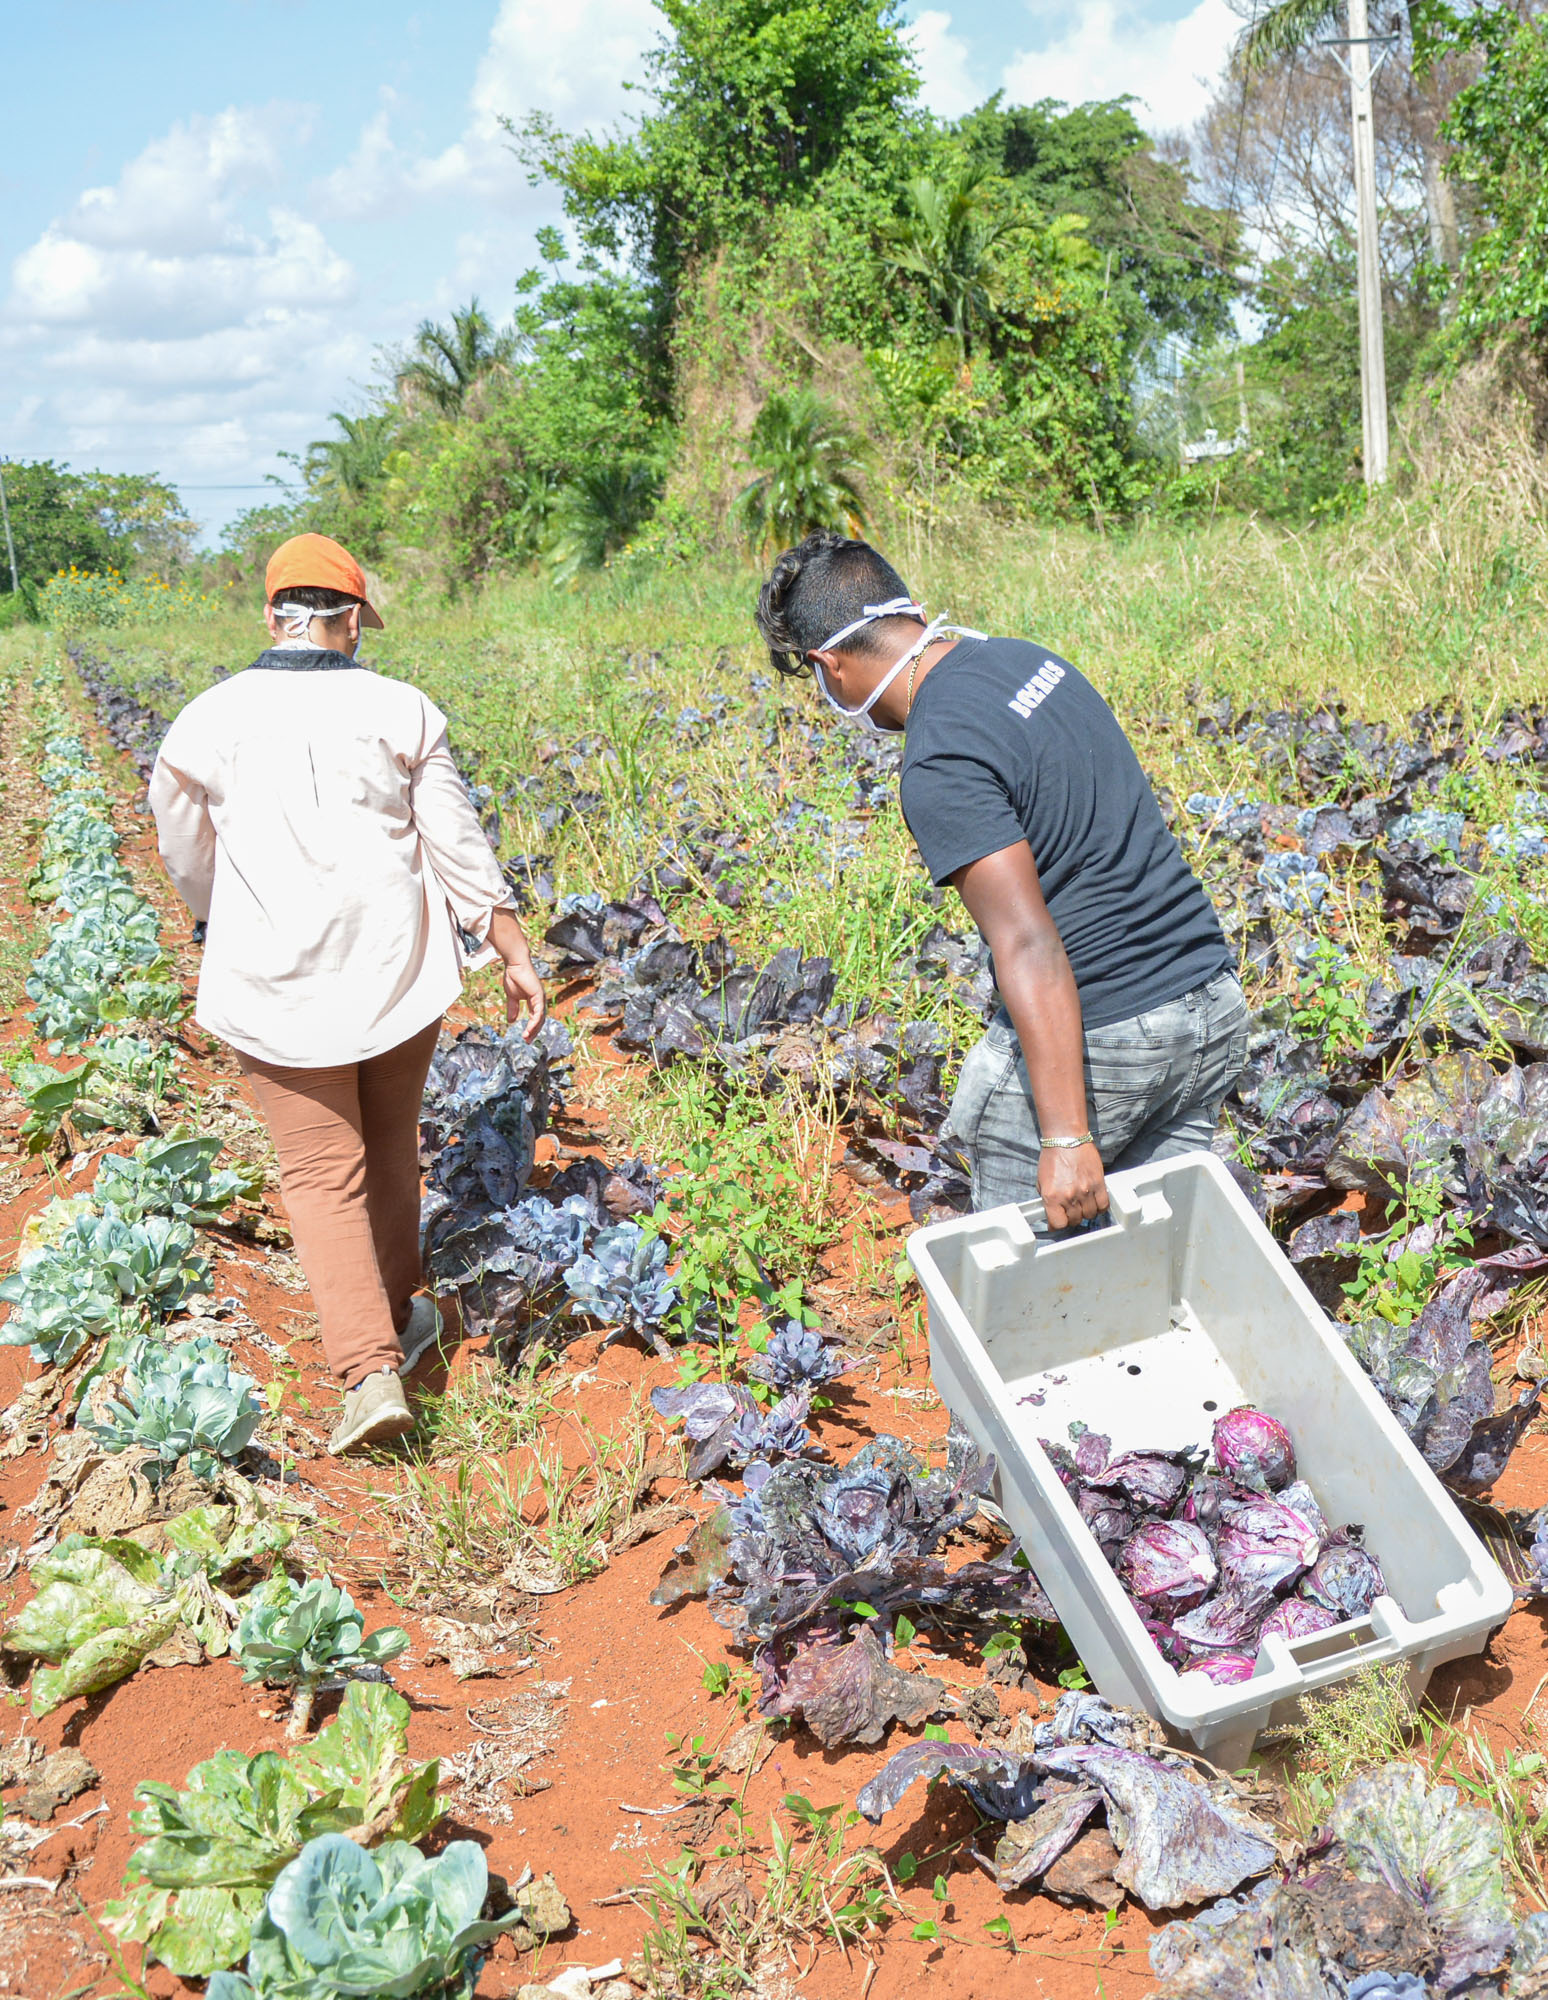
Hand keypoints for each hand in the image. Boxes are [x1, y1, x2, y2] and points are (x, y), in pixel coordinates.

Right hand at [488, 909, 545, 1039]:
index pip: (535, 1018)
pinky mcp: (539, 996)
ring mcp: (541, 998)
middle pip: (539, 1020)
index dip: (530, 1028)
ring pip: (540, 1019)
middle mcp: (540, 1000)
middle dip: (533, 1032)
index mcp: (534, 1000)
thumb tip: (511, 1021)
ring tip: (527, 1038)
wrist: (514, 965)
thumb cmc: (513, 977)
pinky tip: (529, 1030)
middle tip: (527, 1042)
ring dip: (534, 1029)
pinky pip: (538, 1013)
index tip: (525, 1037)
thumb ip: (513, 1009)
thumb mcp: (512, 997)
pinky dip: (534, 1022)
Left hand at [1038, 1141, 1108, 1230]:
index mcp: (1052, 1196)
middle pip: (1075, 1221)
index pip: (1058, 1224)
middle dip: (1071, 1218)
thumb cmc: (1053, 1156)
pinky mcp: (1099, 1184)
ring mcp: (1086, 1191)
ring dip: (1085, 1213)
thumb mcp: (1041, 1181)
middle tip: (1069, 1211)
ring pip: (1089, 1215)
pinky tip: (1094, 1202)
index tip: (1057, 1224)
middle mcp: (1069, 1196)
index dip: (1057, 1225)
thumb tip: (1051, 1211)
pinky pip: (1103, 1206)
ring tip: (1081, 1205)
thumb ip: (1047, 1198)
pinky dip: (1099, 1207)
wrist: (1067, 1139)